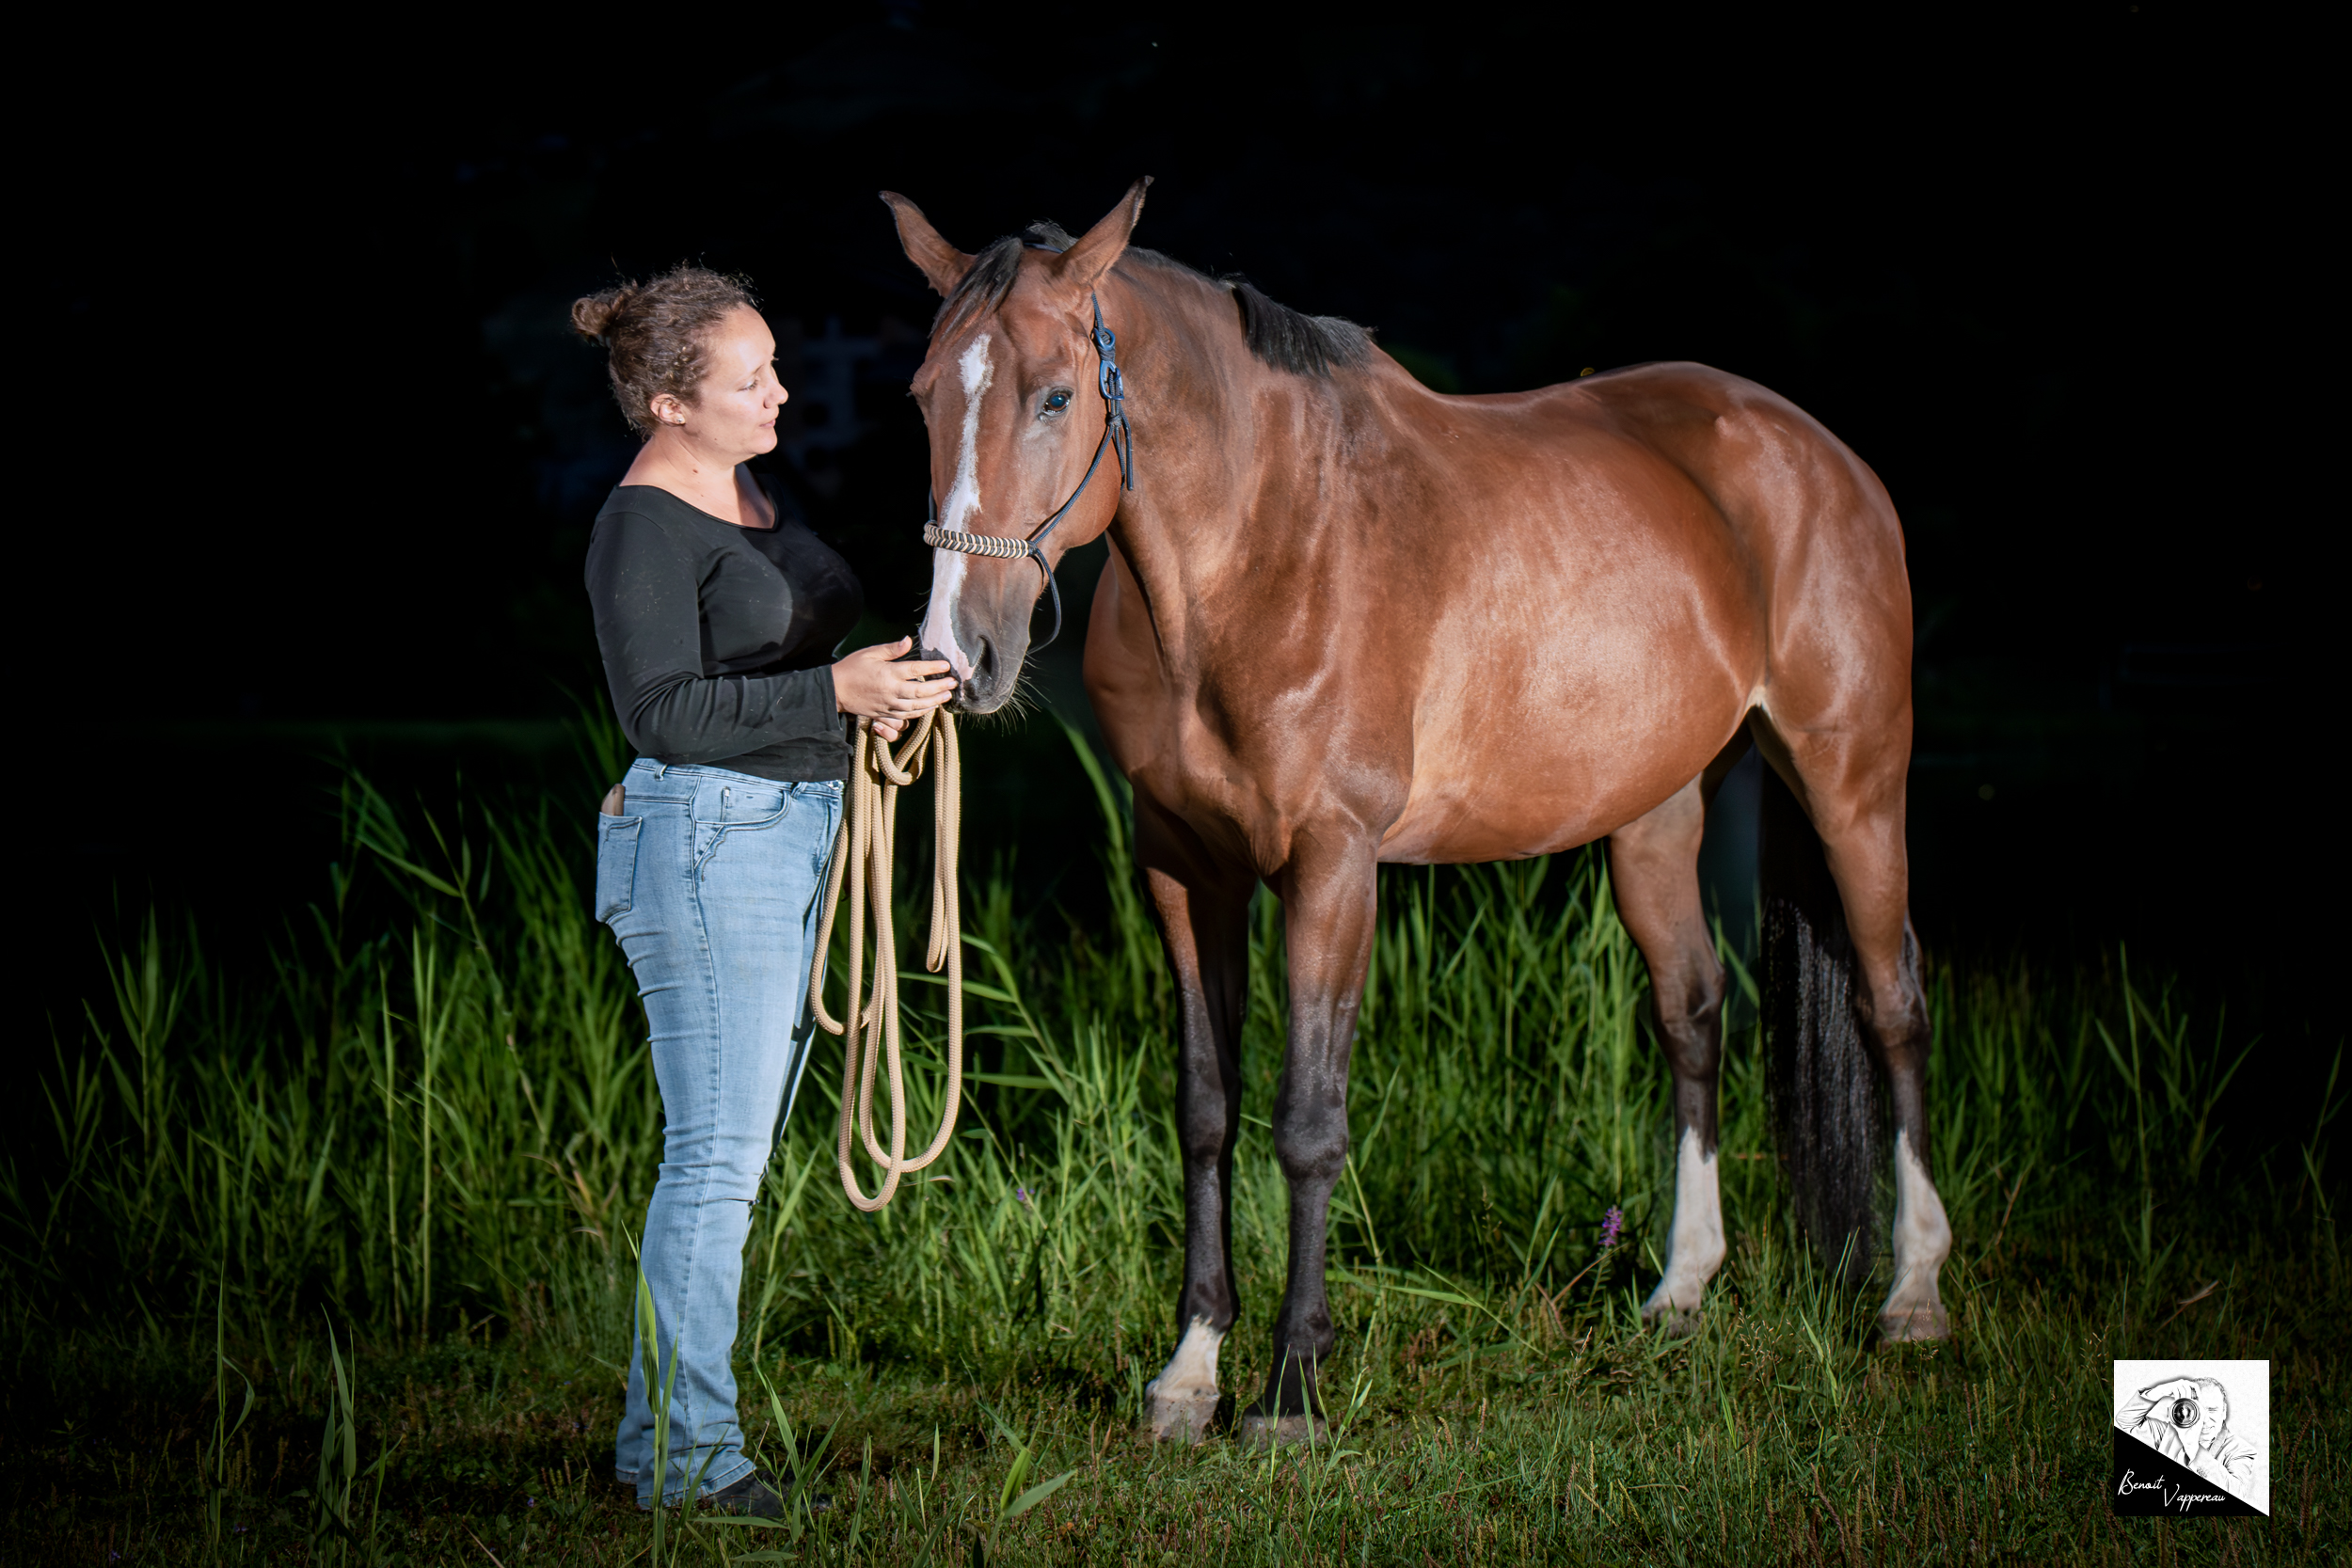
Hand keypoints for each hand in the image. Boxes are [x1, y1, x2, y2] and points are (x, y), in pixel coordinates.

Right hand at [834, 637, 954, 743]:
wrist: (835, 691)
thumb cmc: (852, 668)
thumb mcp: (870, 653)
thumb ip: (891, 649)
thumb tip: (908, 640)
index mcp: (888, 674)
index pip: (915, 670)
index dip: (933, 667)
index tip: (946, 665)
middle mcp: (891, 691)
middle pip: (921, 692)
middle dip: (939, 688)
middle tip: (952, 684)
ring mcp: (888, 705)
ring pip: (916, 707)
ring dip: (933, 702)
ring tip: (946, 696)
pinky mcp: (884, 714)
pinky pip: (906, 717)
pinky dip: (920, 713)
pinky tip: (929, 708)